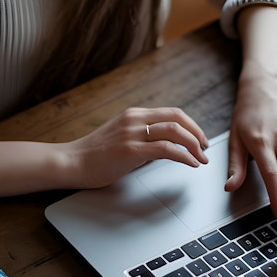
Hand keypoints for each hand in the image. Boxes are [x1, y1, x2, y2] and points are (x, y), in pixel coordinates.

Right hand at [61, 106, 208, 188]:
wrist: (71, 162)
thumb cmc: (93, 155)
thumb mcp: (120, 137)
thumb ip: (139, 136)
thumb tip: (162, 145)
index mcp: (133, 114)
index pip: (171, 113)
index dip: (190, 125)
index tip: (199, 138)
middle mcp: (134, 119)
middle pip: (177, 118)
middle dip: (197, 133)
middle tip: (205, 147)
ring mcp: (132, 133)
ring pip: (175, 131)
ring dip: (194, 145)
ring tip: (201, 158)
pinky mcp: (130, 150)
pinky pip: (166, 149)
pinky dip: (183, 156)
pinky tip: (190, 164)